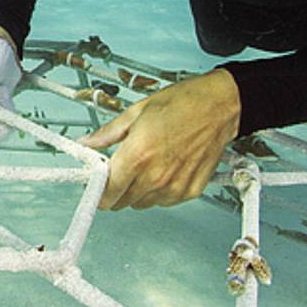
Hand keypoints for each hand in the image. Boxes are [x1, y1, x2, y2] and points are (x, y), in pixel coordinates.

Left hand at [80, 68, 239, 209]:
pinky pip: (163, 201)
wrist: (220, 105)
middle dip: (115, 188)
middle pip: (121, 201)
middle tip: (120, 168)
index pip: (107, 192)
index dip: (97, 189)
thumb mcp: (136, 112)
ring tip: (145, 164)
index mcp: (137, 155)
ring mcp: (174, 186)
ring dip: (136, 190)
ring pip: (141, 203)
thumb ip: (107, 134)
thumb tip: (86, 143)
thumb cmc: (182, 103)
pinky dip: (158, 190)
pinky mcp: (190, 191)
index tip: (95, 183)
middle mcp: (155, 176)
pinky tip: (163, 169)